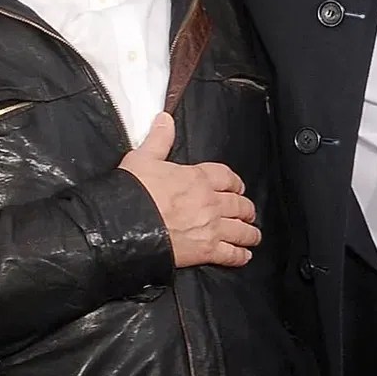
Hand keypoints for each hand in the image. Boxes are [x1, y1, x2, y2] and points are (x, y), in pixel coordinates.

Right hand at [119, 113, 260, 267]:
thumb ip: (159, 139)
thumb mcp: (142, 158)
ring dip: (249, 232)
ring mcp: (211, 226)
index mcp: (198, 178)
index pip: (227, 177)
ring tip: (253, 235)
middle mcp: (210, 202)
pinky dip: (240, 256)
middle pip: (238, 204)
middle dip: (245, 209)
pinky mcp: (206, 250)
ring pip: (240, 229)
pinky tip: (244, 257)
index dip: (235, 182)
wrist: (123, 225)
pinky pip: (230, 254)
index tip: (237, 187)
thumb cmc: (133, 191)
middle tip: (248, 212)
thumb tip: (164, 118)